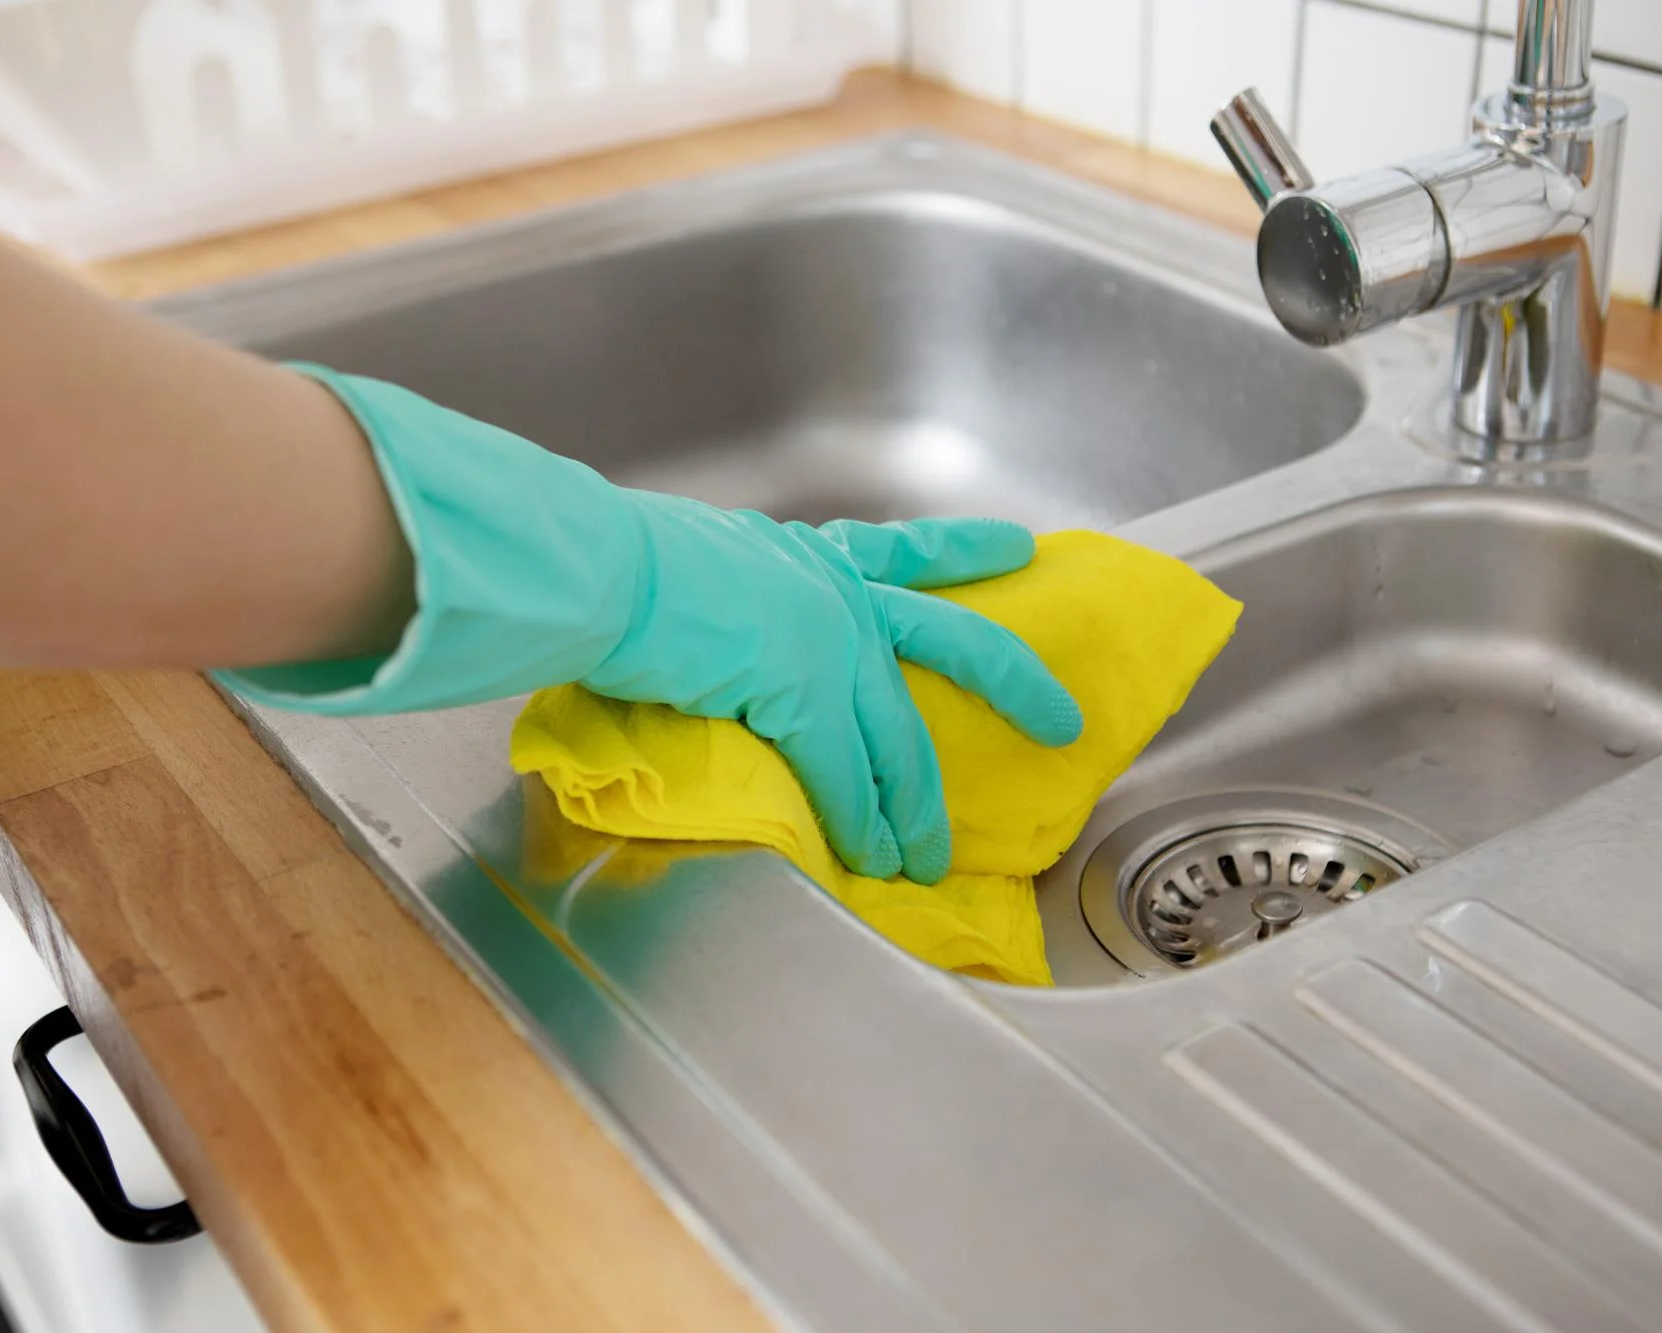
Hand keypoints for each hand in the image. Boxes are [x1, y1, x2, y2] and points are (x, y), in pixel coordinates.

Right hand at [583, 498, 1081, 882]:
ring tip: (928, 856)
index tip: (1013, 547)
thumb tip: (718, 640)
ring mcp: (829, 640)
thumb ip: (735, 602)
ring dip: (913, 807)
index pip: (903, 553)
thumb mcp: (698, 567)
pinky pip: (848, 774)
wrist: (598, 569)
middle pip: (953, 640)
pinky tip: (879, 858)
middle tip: (1063, 715)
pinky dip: (863, 823)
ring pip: (899, 737)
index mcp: (805, 553)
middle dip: (1015, 683)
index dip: (964, 551)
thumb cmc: (616, 565)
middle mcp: (833, 589)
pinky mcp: (807, 691)